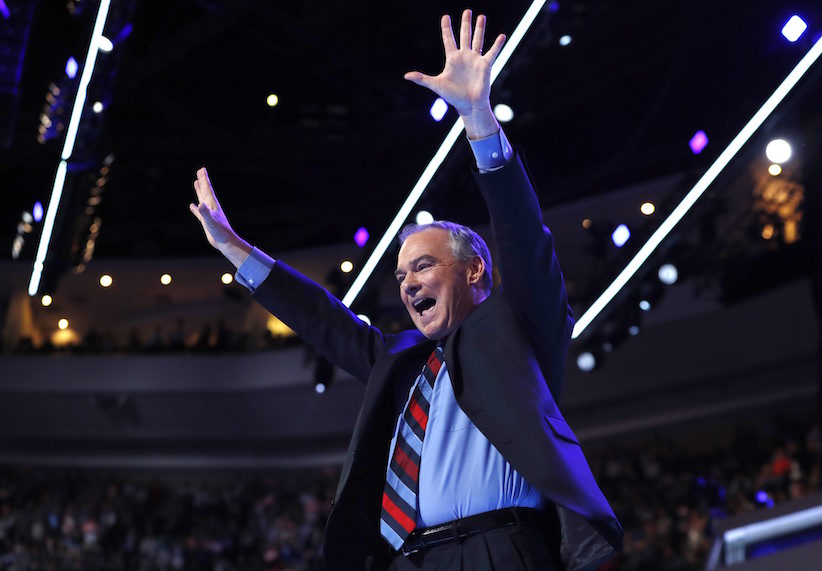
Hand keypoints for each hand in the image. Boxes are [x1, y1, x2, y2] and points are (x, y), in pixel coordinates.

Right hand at [189, 167, 250, 267]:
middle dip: (202, 181)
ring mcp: (209, 214)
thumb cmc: (220, 233)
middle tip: (200, 171)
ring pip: (203, 199)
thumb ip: (204, 213)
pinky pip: (199, 213)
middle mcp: (211, 207)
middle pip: (206, 191)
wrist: (226, 243)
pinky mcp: (207, 222)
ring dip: (199, 191)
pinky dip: (195, 209)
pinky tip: (192, 206)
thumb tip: (199, 204)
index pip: (207, 189)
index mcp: (213, 205)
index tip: (201, 169)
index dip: (204, 179)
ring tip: (196, 182)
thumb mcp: (210, 222)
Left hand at [404, 9, 505, 137]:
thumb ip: (422, 79)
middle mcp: (464, 57)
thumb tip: (406, 76)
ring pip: (478, 40)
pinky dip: (497, 44)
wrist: (469, 105)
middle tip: (467, 11)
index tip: (445, 16)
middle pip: (464, 36)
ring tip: (481, 16)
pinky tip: (502, 35)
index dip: (446, 28)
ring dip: (479, 28)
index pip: (448, 39)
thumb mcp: (436, 85)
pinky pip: (492, 52)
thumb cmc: (453, 96)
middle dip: (465, 23)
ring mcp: (475, 60)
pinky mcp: (485, 65)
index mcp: (452, 59)